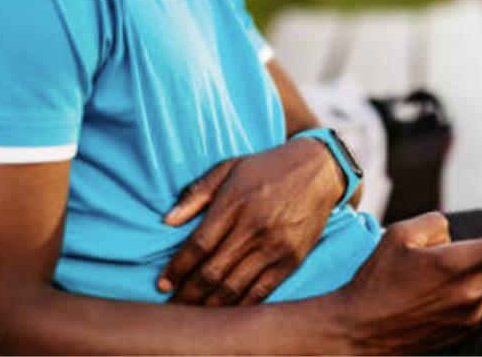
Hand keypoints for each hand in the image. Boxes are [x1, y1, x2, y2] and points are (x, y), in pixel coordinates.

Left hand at [158, 138, 344, 305]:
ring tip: (194, 314)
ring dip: (210, 305)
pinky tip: (226, 311)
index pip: (198, 244)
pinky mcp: (292, 260)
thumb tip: (168, 221)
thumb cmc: (267, 168)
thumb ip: (197, 193)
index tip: (162, 283)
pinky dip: (240, 305)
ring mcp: (275, 246)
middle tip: (173, 306)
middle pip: (213, 271)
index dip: (177, 268)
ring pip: (235, 287)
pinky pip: (261, 291)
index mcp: (235, 202)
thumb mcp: (229, 168)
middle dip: (188, 293)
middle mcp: (255, 227)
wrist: (318, 171)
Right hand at [331, 211, 481, 354]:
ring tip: (471, 255)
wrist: (360, 332)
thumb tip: (454, 233)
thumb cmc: (376, 279)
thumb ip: (435, 223)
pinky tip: (455, 281)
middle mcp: (470, 293)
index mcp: (455, 265)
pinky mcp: (464, 331)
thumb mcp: (399, 234)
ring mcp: (470, 316)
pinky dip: (481, 284)